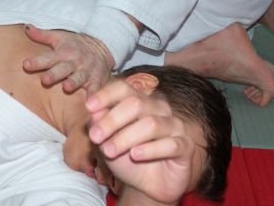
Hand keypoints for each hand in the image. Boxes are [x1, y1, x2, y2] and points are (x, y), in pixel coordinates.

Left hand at [22, 25, 114, 93]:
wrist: (103, 46)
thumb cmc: (76, 45)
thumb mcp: (60, 37)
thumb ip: (42, 35)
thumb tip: (26, 27)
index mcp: (64, 52)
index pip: (48, 57)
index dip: (37, 61)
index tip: (25, 65)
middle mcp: (75, 62)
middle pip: (63, 68)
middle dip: (54, 74)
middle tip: (44, 80)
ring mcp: (87, 71)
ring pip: (79, 78)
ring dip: (73, 82)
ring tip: (66, 88)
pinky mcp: (98, 80)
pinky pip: (96, 89)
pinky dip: (94, 96)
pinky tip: (90, 103)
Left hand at [86, 80, 196, 204]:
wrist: (145, 185)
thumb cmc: (126, 158)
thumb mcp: (106, 141)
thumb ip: (99, 123)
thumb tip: (94, 109)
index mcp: (139, 101)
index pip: (124, 88)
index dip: (106, 95)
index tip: (89, 107)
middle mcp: (159, 108)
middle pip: (136, 103)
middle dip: (112, 120)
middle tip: (95, 137)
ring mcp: (174, 125)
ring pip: (151, 124)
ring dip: (126, 138)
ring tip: (109, 151)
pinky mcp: (185, 146)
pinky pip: (169, 144)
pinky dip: (150, 150)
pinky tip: (135, 155)